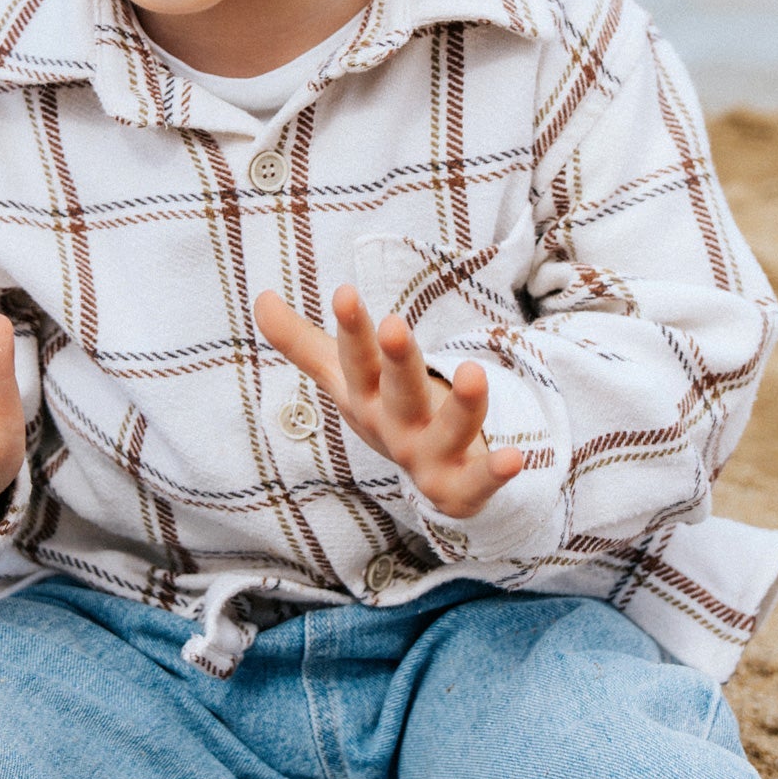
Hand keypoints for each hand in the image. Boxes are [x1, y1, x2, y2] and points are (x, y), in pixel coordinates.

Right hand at [254, 286, 523, 521]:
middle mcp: (394, 428)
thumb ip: (305, 344)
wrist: (427, 479)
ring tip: (477, 372)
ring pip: (447, 431)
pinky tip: (518, 457)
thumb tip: (259, 298)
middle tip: (395, 324)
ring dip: (463, 407)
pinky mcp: (460, 485)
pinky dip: (496, 473)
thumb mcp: (346, 378)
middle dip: (397, 361)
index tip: (346, 293)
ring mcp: (427, 458)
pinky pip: (479, 481)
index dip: (350, 330)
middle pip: (396, 392)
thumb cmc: (386, 413)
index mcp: (366, 398)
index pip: (354, 360)